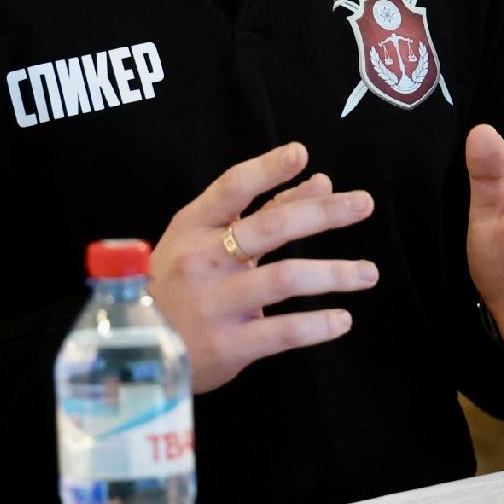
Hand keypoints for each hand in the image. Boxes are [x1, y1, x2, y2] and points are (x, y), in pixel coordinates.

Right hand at [154, 141, 377, 395]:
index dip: (267, 169)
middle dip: (323, 213)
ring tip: (368, 272)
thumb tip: (321, 181)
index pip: (232, 188)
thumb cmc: (177, 285)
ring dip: (335, 273)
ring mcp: (214, 303)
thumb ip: (265, 210)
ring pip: (285, 278)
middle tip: (363, 204)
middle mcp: (202, 260)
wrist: (135, 349)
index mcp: (192, 228)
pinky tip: (343, 319)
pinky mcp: (229, 344)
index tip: (302, 153)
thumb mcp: (205, 240)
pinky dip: (318, 325)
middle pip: (271, 228)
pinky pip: (283, 331)